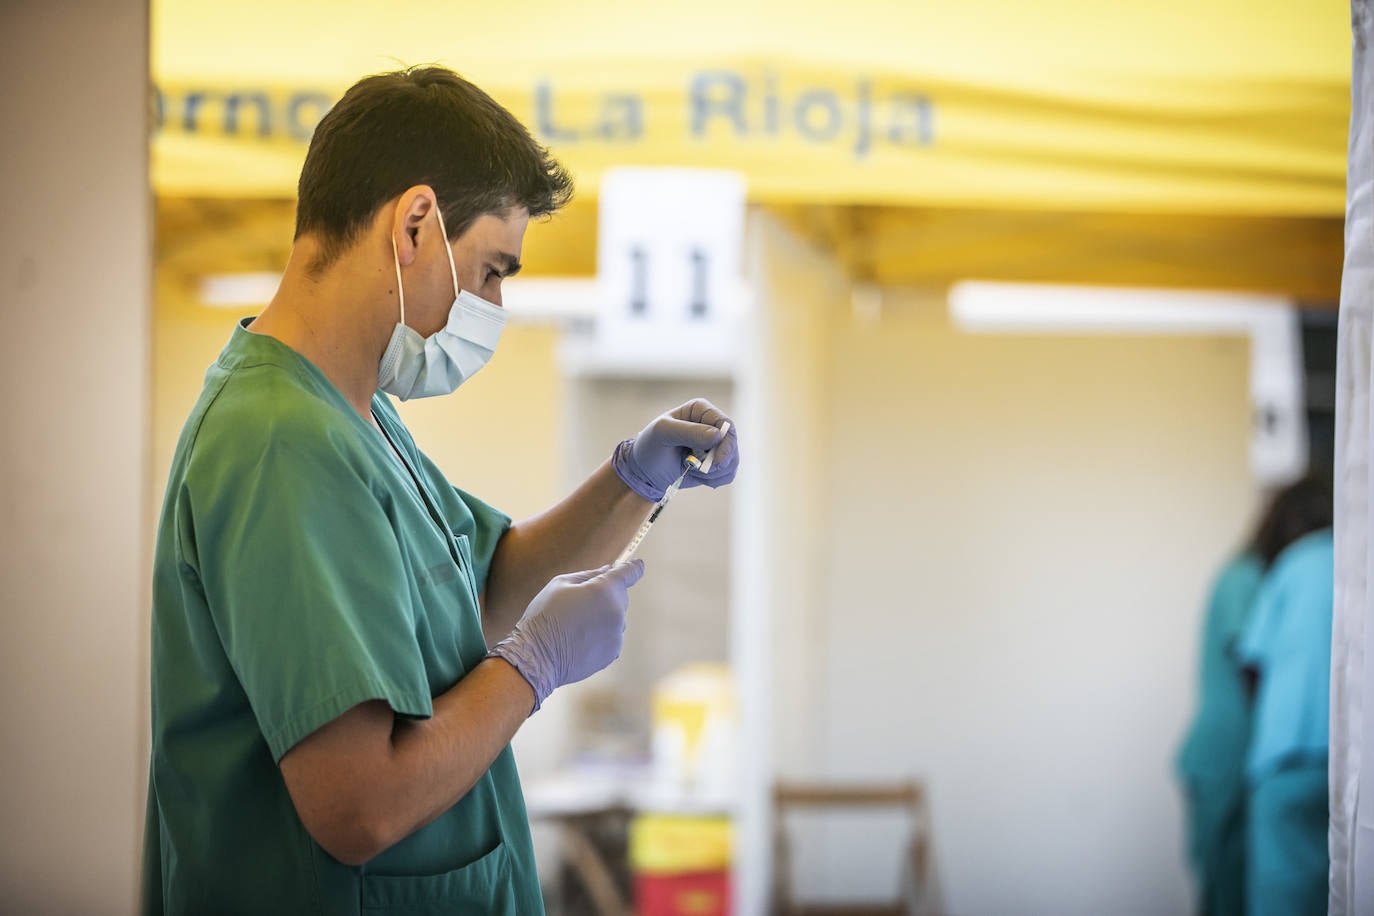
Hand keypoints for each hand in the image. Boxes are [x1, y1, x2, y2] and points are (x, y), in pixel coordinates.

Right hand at [486, 560, 645, 712]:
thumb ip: (588, 575)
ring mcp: (617, 633)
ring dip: (602, 617)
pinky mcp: (613, 652)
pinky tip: (578, 639)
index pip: (629, 573)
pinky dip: (600, 635)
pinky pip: (611, 636)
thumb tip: (608, 570)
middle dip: (605, 595)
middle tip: (578, 604)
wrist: (538, 656)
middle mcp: (616, 611)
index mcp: (604, 589)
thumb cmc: (545, 616)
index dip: (633, 568)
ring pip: (615, 618)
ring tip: (575, 626)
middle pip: (620, 596)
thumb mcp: (560, 584)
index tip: (638, 565)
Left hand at [612, 398, 739, 501]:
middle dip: (718, 462)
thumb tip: (717, 436)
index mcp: (701, 410)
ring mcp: (717, 445)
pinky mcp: (717, 462)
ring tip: (691, 470)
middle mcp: (712, 425)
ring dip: (713, 473)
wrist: (645, 471)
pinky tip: (696, 475)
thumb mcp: (663, 433)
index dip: (726, 444)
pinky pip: (728, 474)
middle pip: (733, 444)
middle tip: (698, 470)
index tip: (716, 462)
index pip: (726, 424)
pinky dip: (714, 480)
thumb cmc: (651, 446)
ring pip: (732, 462)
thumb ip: (689, 432)